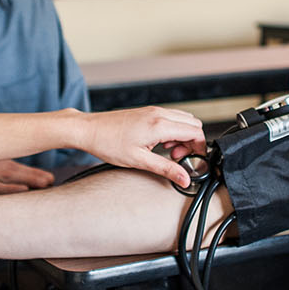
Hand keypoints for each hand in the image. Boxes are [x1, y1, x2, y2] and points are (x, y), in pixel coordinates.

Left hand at [74, 106, 204, 187]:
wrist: (89, 129)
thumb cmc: (109, 143)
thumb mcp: (139, 161)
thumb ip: (166, 169)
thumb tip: (185, 179)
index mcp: (159, 125)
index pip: (195, 132)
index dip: (199, 148)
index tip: (192, 161)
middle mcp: (159, 114)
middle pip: (193, 124)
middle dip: (192, 142)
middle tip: (178, 157)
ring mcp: (153, 111)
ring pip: (183, 119)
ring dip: (182, 136)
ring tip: (168, 151)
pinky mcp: (147, 112)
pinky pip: (171, 118)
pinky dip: (173, 130)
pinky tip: (159, 143)